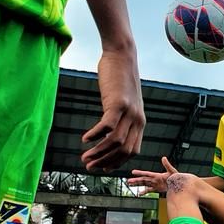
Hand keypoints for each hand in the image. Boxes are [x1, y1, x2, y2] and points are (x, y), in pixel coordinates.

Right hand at [83, 45, 144, 170]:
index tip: (103, 168)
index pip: (132, 151)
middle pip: (124, 151)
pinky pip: (107, 126)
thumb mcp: (124, 102)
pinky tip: (84, 139)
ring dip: (98, 153)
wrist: (122, 55)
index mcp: (140, 122)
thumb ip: (120, 118)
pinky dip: (95, 135)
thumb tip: (108, 134)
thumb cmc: (119, 79)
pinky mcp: (118, 103)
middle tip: (88, 167)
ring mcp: (129, 112)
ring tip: (84, 158)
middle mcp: (138, 120)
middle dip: (105, 162)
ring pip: (115, 142)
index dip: (117, 162)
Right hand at [128, 156, 177, 193]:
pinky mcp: (157, 188)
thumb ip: (167, 165)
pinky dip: (144, 192)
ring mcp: (155, 184)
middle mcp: (154, 179)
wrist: (179, 184)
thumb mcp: (172, 171)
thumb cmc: (176, 177)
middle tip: (128, 181)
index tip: (133, 172)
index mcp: (157, 175)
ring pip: (144, 184)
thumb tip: (163, 158)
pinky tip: (139, 193)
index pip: (146, 174)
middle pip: (143, 180)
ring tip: (130, 185)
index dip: (140, 173)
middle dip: (136, 180)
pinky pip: (149, 190)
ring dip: (137, 184)